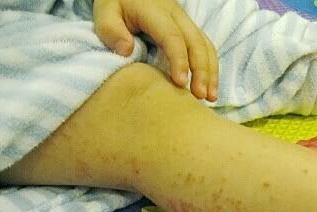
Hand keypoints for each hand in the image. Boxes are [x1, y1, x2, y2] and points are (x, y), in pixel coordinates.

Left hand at [93, 0, 217, 100]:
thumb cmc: (116, 4)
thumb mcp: (105, 11)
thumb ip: (111, 30)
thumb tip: (127, 50)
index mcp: (156, 12)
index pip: (173, 37)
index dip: (179, 60)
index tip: (180, 83)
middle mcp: (176, 16)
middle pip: (197, 43)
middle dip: (202, 71)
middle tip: (200, 96)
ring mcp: (185, 22)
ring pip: (206, 46)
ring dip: (211, 72)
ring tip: (210, 97)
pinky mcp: (189, 30)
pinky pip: (206, 48)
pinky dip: (210, 68)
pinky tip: (208, 87)